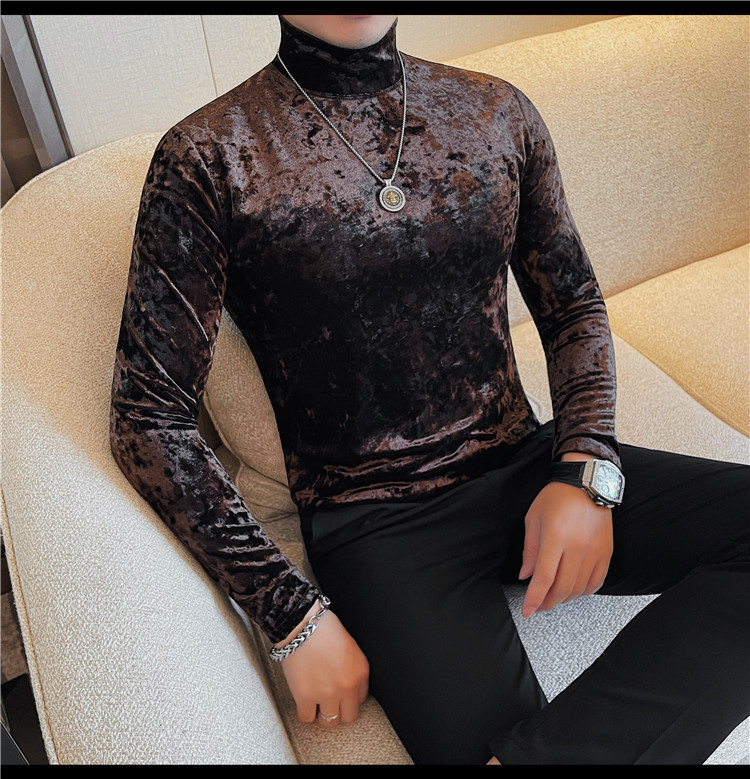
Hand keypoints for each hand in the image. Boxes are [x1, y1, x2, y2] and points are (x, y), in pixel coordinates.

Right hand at [276, 600, 369, 727]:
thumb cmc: (322, 628)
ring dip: (322, 715)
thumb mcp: (350, 647)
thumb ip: (351, 668)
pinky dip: (304, 713)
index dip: (348, 698)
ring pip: (329, 721)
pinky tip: (303, 703)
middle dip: (338, 711)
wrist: (302, 623)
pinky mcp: (306, 697)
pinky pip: (307, 718)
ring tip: (315, 706)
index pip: (360, 699)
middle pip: (348, 716)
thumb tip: (345, 683)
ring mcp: (327, 693)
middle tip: (329, 705)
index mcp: (360, 671)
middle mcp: (347, 685)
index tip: (341, 697)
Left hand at [519, 457, 612, 616]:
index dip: (534, 598)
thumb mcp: (534, 519)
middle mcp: (578, 547)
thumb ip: (530, 550)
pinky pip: (596, 582)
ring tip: (552, 598)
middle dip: (547, 603)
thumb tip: (526, 575)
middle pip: (562, 588)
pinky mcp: (606, 553)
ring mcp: (594, 551)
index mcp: (556, 538)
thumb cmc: (558, 496)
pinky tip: (572, 591)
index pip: (544, 578)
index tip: (527, 611)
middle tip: (537, 606)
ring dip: (563, 599)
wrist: (587, 482)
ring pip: (579, 589)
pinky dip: (583, 592)